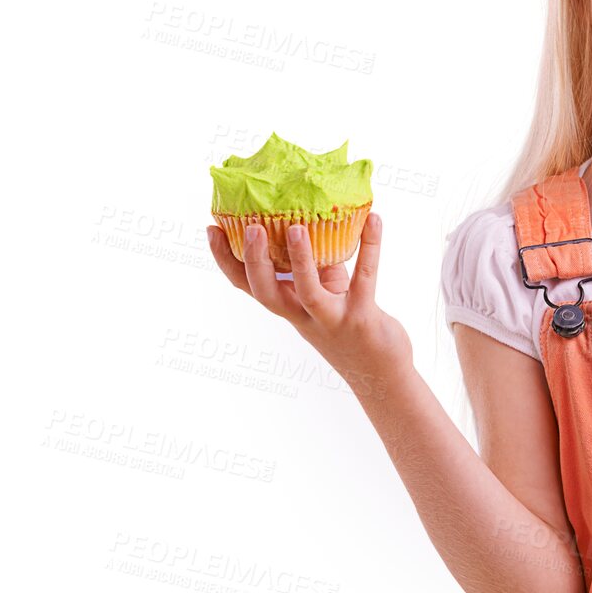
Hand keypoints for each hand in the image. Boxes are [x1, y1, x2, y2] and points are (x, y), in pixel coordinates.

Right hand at [207, 213, 411, 398]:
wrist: (379, 373)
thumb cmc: (349, 324)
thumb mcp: (325, 294)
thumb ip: (315, 265)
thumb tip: (308, 219)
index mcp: (288, 307)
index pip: (247, 286)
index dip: (226, 260)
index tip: (212, 229)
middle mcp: (303, 316)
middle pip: (266, 292)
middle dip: (254, 260)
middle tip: (251, 227)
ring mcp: (331, 319)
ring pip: (308, 291)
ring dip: (300, 259)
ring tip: (296, 227)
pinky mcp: (362, 317)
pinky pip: (364, 278)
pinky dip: (370, 247)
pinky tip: (375, 220)